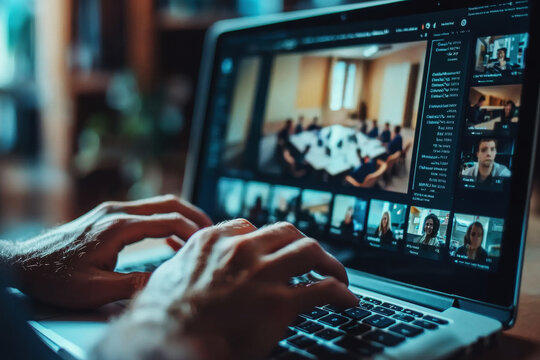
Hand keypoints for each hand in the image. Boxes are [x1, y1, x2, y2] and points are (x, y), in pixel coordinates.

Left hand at [3, 194, 211, 308]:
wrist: (21, 264)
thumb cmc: (54, 278)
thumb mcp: (94, 290)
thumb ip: (133, 284)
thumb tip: (165, 281)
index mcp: (118, 227)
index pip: (168, 220)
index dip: (193, 231)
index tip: (209, 243)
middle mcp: (117, 212)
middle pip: (167, 203)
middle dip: (194, 215)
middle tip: (213, 230)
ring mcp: (110, 211)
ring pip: (157, 204)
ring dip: (180, 215)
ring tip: (198, 233)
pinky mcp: (106, 216)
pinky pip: (144, 212)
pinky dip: (163, 220)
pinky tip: (168, 236)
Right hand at [97, 220, 356, 359]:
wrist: (165, 339)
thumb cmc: (159, 315)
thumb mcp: (167, 275)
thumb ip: (185, 263)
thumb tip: (188, 270)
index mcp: (214, 240)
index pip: (250, 226)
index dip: (266, 239)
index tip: (273, 249)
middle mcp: (243, 249)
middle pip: (287, 232)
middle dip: (302, 244)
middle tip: (311, 258)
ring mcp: (264, 273)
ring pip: (310, 251)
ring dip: (328, 261)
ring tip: (338, 274)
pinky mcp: (280, 302)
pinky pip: (323, 289)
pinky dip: (341, 292)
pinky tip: (347, 300)